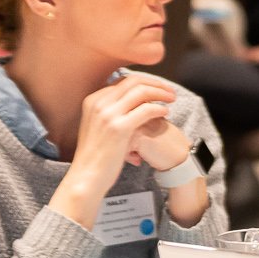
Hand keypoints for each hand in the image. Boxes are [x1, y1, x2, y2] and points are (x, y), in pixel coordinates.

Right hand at [52, 76, 182, 227]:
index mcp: (93, 101)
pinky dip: (159, 108)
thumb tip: (132, 101)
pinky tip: (166, 112)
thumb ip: (112, 112)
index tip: (158, 88)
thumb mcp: (98, 127)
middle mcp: (98, 103)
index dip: (144, 82)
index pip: (123, 81)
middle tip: (170, 91)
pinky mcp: (119, 128)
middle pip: (133, 81)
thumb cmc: (96, 155)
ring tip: (172, 99)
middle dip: (156, 83)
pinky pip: (146, 109)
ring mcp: (107, 115)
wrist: (87, 176)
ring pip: (141, 91)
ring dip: (161, 93)